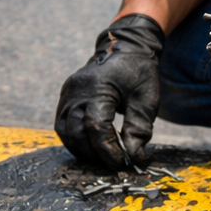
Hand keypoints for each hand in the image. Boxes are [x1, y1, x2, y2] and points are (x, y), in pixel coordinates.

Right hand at [55, 14, 163, 169]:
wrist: (126, 47)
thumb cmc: (139, 72)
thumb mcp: (147, 99)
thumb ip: (139, 129)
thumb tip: (134, 157)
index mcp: (98, 87)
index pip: (96, 127)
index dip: (108, 150)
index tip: (123, 163)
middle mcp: (77, 90)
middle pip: (76, 132)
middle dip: (94, 154)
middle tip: (113, 164)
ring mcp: (68, 93)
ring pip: (65, 131)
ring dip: (82, 150)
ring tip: (102, 158)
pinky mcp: (65, 96)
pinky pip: (63, 124)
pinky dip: (74, 139)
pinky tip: (90, 147)